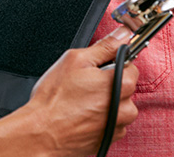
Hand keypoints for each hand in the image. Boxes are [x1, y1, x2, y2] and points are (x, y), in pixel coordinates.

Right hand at [18, 26, 139, 155]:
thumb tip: (122, 34)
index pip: (131, 66)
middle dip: (109, 83)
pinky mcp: (110, 139)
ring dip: (106, 102)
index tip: (99, 67)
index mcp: (121, 84)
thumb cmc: (55, 99)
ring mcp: (118, 126)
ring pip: (119, 106)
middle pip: (126, 87)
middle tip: (85, 83)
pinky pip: (112, 123)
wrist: (42, 133)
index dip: (112, 63)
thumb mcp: (76, 60)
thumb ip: (104, 46)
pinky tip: (82, 115)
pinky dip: (101, 118)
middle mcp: (125, 108)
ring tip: (81, 101)